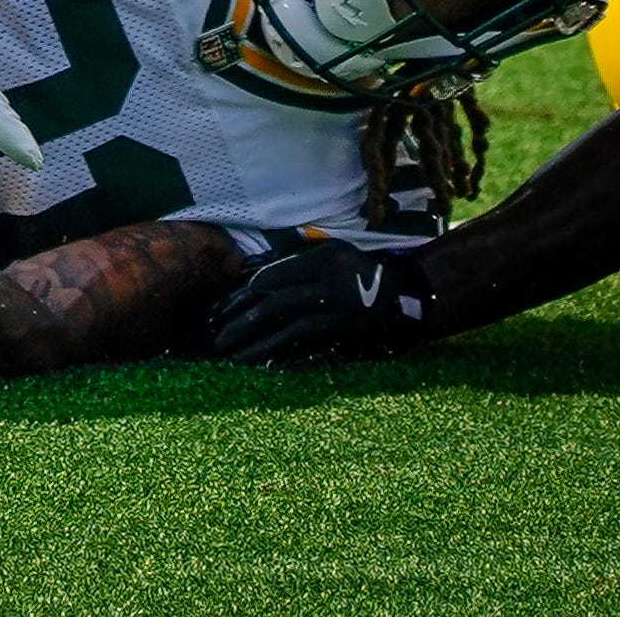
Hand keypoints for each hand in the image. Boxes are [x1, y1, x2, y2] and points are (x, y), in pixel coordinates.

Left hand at [206, 237, 443, 366]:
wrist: (401, 297)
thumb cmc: (355, 270)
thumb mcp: (328, 251)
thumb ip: (293, 260)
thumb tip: (250, 276)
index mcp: (323, 261)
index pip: (274, 277)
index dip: (244, 295)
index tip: (221, 310)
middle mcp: (330, 287)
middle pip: (278, 305)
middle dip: (243, 323)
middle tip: (218, 338)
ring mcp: (339, 316)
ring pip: (291, 332)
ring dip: (259, 346)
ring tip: (234, 358)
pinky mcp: (346, 339)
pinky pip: (311, 350)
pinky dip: (287, 358)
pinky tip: (264, 366)